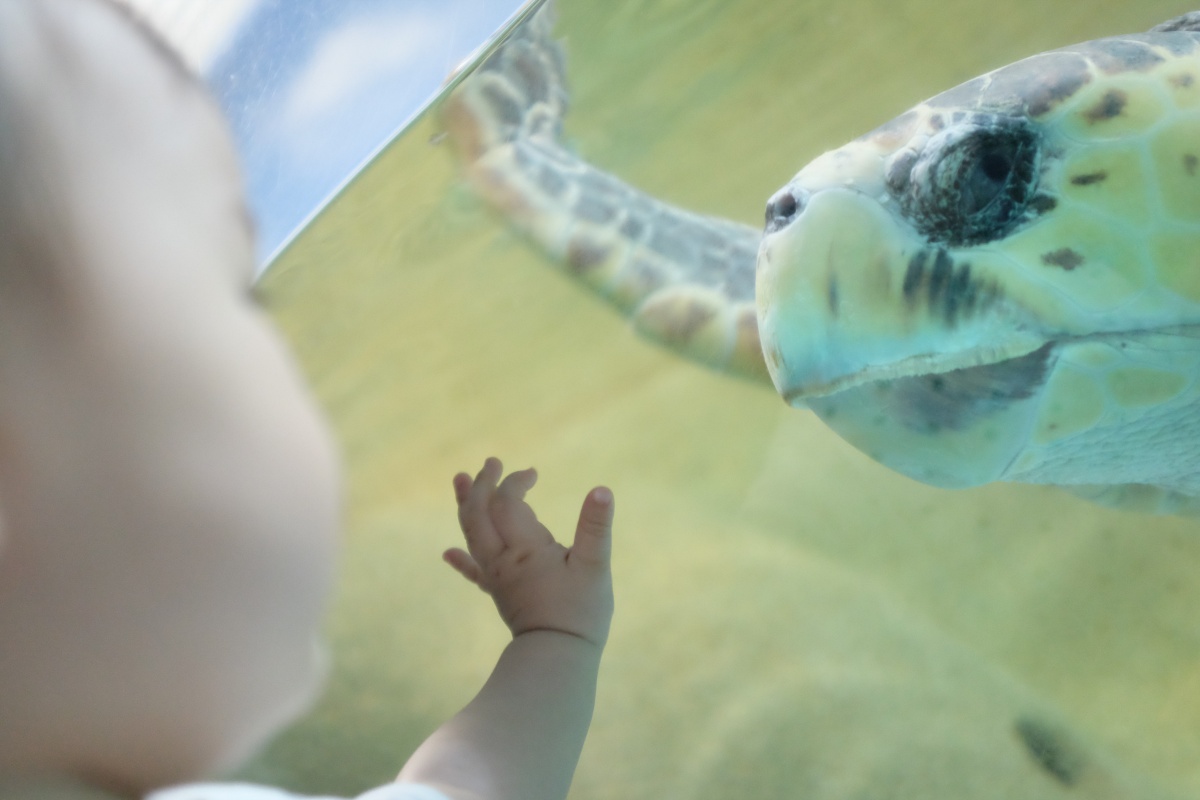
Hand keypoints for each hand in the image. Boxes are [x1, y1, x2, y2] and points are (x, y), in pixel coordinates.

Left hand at [445, 458, 613, 646]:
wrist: (558, 659)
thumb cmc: (580, 612)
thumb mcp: (595, 566)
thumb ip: (596, 526)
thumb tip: (602, 489)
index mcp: (524, 548)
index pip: (507, 502)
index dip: (516, 482)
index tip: (533, 473)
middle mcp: (502, 559)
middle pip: (479, 513)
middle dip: (482, 484)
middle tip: (491, 462)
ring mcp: (496, 576)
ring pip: (472, 534)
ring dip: (465, 505)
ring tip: (459, 480)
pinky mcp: (498, 593)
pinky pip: (473, 572)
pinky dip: (460, 559)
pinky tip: (448, 553)